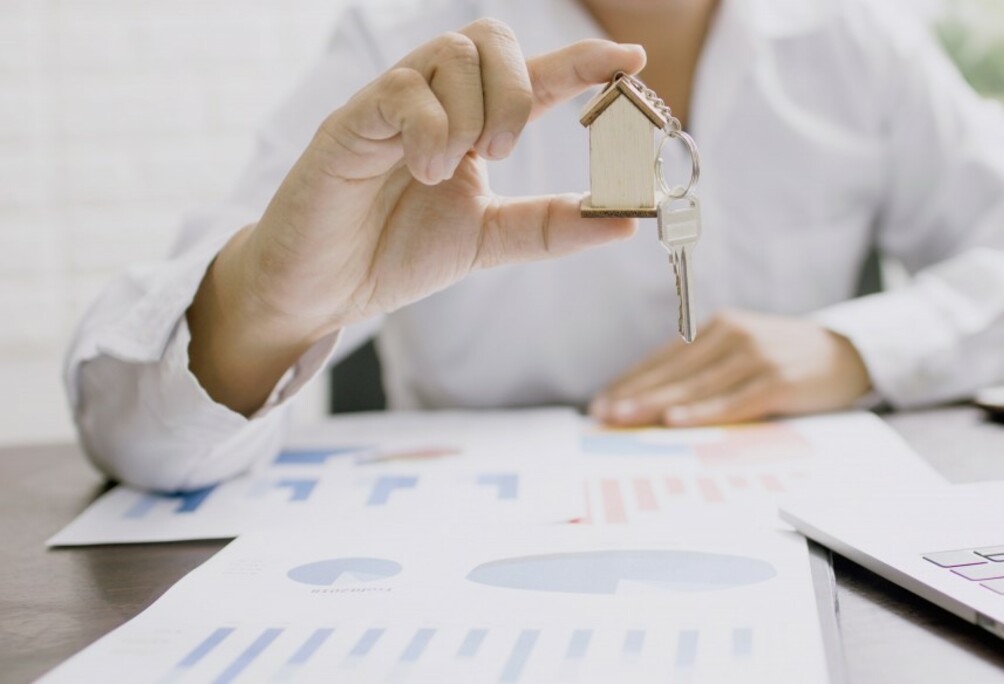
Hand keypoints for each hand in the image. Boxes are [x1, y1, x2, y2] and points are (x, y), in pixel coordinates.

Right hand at [188, 21, 646, 413]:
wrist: (320, 291)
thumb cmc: (394, 255)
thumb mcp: (490, 241)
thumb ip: (552, 228)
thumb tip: (627, 221)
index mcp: (470, 125)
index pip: (533, 77)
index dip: (582, 62)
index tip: (631, 59)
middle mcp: (434, 102)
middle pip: (491, 39)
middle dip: (518, 91)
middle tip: (501, 154)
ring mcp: (392, 105)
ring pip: (453, 53)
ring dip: (473, 113)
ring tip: (450, 170)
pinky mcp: (351, 121)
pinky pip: (404, 90)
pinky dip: (430, 130)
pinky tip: (422, 172)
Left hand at [590, 311, 871, 426]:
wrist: (849, 354)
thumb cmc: (788, 360)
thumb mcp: (745, 353)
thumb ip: (708, 370)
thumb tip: (657, 403)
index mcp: (720, 327)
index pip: (665, 358)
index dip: (631, 381)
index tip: (600, 402)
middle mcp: (734, 335)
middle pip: (674, 371)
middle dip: (633, 395)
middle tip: (601, 415)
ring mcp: (757, 356)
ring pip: (696, 386)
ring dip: (656, 405)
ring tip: (624, 419)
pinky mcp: (778, 379)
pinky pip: (733, 401)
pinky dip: (702, 412)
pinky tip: (675, 421)